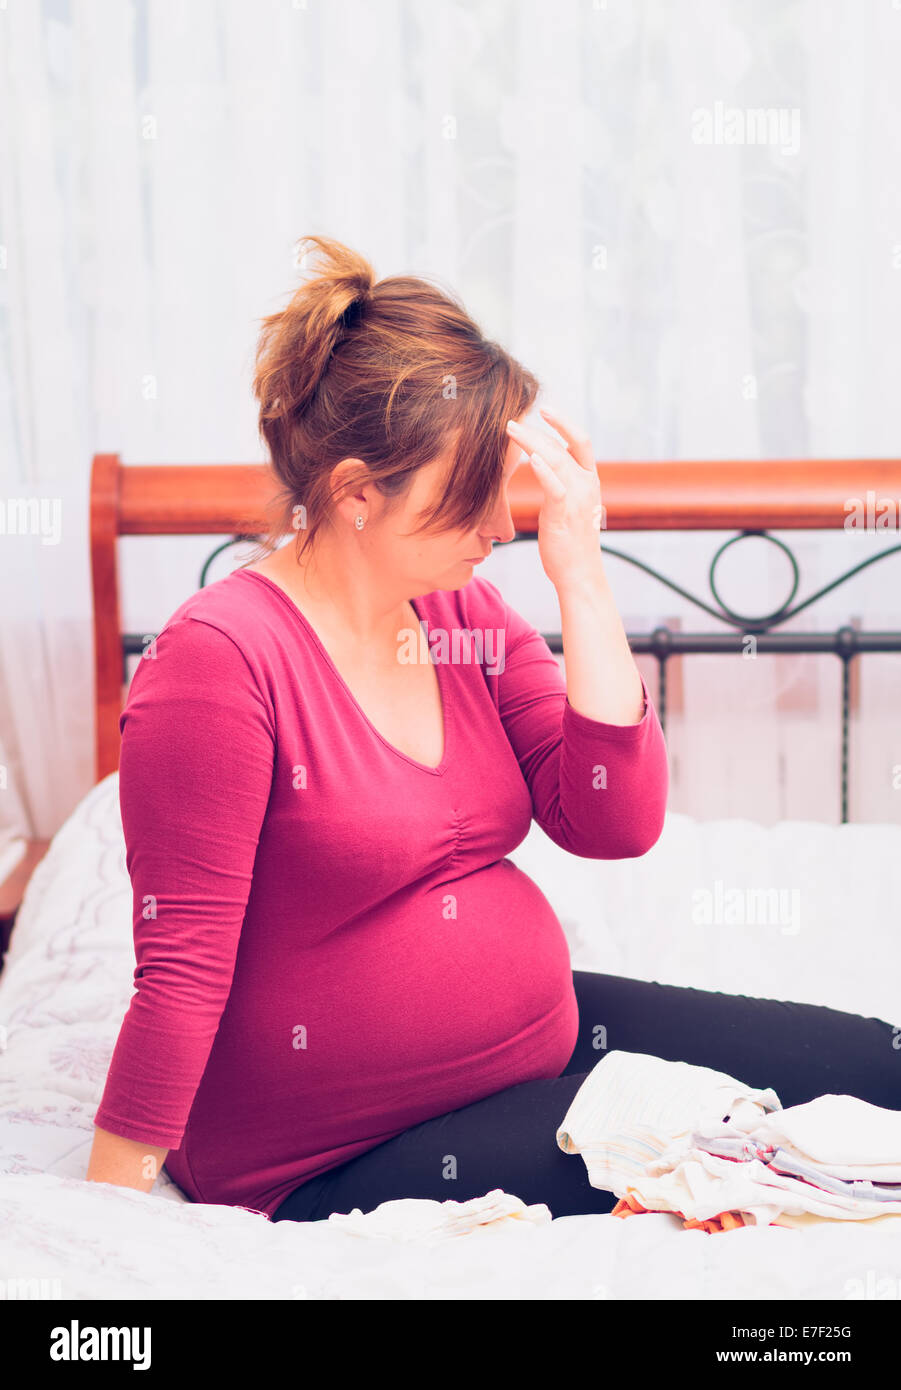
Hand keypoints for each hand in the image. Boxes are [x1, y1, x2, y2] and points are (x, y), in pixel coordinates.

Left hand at [505, 406, 604, 589]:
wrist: (580, 574)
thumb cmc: (570, 543)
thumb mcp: (568, 507)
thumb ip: (560, 485)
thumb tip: (543, 467)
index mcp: (589, 481)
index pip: (580, 442)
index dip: (563, 423)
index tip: (544, 410)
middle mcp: (587, 484)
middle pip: (565, 445)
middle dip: (539, 429)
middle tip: (513, 418)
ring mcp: (578, 498)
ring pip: (557, 459)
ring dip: (532, 441)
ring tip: (511, 430)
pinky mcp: (564, 513)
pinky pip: (555, 486)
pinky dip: (543, 469)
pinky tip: (531, 457)